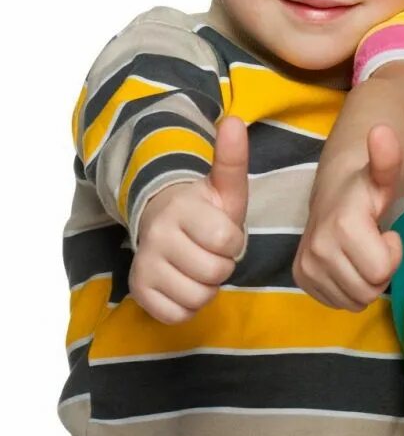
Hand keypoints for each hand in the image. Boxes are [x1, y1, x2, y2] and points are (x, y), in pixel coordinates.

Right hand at [129, 115, 249, 323]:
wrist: (162, 222)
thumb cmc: (204, 208)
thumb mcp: (224, 186)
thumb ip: (232, 158)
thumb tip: (234, 120)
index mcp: (182, 210)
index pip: (227, 243)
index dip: (233, 241)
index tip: (223, 232)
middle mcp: (156, 237)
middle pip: (215, 272)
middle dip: (222, 265)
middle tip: (212, 251)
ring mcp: (144, 266)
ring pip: (198, 297)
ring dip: (207, 286)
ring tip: (199, 265)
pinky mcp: (138, 291)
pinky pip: (177, 315)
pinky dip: (187, 305)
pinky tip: (184, 282)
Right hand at [295, 125, 403, 310]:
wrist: (335, 192)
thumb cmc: (367, 187)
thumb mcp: (384, 175)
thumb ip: (388, 159)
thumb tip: (382, 131)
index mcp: (341, 226)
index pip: (382, 271)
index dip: (392, 253)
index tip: (384, 232)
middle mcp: (318, 250)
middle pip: (369, 290)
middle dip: (380, 268)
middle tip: (373, 242)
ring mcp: (306, 267)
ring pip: (355, 301)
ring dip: (366, 280)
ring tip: (361, 250)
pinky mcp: (301, 278)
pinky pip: (339, 303)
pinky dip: (349, 288)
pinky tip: (348, 262)